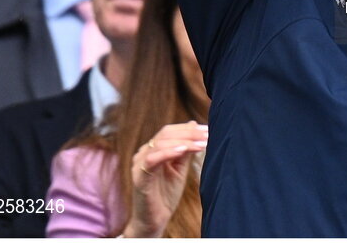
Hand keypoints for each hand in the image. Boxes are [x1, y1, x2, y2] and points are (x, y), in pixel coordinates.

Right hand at [122, 120, 207, 237]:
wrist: (154, 221)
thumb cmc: (166, 195)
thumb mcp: (179, 168)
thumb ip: (185, 149)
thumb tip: (193, 124)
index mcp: (153, 149)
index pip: (170, 131)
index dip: (188, 129)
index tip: (207, 129)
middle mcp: (144, 153)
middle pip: (166, 134)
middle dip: (189, 133)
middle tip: (207, 135)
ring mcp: (139, 164)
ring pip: (160, 143)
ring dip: (183, 141)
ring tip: (201, 144)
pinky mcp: (139, 177)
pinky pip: (152, 159)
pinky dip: (168, 152)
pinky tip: (183, 150)